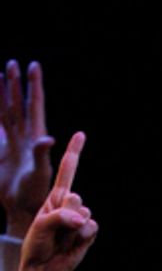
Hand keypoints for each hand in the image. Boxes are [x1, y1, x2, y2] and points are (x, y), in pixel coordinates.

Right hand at [1, 61, 54, 239]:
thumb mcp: (40, 173)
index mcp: (35, 138)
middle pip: (19, 104)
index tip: (34, 66)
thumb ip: (42, 154)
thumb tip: (48, 138)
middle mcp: (24, 136)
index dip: (34, 87)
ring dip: (4, 94)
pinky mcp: (2, 150)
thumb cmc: (35, 193)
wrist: (21, 207)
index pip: (35, 106)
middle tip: (13, 63)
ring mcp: (12, 142)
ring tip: (1, 75)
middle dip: (16, 84)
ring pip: (7, 112)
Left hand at [19, 133, 96, 270]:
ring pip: (82, 213)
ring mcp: (80, 219)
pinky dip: (81, 237)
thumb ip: (59, 217)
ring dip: (69, 229)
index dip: (74, 152)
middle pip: (74, 197)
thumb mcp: (40, 226)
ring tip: (60, 240)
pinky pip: (90, 227)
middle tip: (53, 230)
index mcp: (54, 197)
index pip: (66, 171)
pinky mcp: (88, 233)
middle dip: (63, 213)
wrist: (43, 269)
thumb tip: (82, 220)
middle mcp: (69, 205)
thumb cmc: (36, 245)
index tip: (81, 134)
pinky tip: (71, 245)